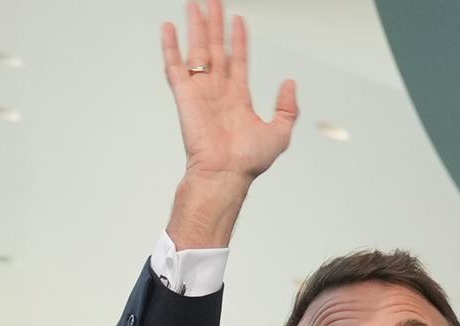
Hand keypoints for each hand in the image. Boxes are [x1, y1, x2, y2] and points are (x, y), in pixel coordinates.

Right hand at [163, 2, 297, 179]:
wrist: (225, 174)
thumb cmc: (247, 162)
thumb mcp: (280, 132)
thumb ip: (287, 107)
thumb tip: (289, 82)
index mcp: (238, 98)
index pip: (238, 59)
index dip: (238, 39)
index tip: (238, 20)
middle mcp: (218, 91)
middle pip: (216, 47)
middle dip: (214, 23)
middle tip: (212, 1)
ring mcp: (200, 91)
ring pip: (198, 49)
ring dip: (196, 26)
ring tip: (194, 4)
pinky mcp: (185, 96)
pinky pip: (176, 66)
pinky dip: (171, 47)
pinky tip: (169, 28)